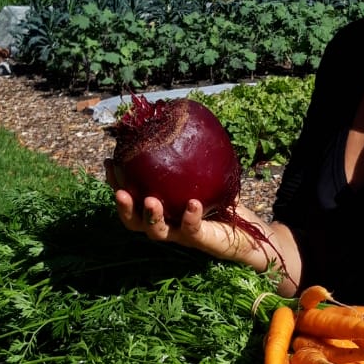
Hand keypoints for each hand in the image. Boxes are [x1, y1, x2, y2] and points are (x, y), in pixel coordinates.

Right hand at [107, 174, 301, 292]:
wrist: (253, 233)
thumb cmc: (226, 203)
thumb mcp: (206, 178)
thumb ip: (192, 160)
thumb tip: (183, 122)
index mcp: (163, 210)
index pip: (133, 198)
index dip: (117, 184)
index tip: (110, 162)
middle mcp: (168, 225)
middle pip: (134, 222)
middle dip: (123, 207)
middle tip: (119, 191)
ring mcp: (183, 235)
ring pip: (157, 232)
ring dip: (150, 217)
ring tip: (150, 201)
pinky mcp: (202, 241)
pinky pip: (192, 229)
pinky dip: (190, 216)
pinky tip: (193, 203)